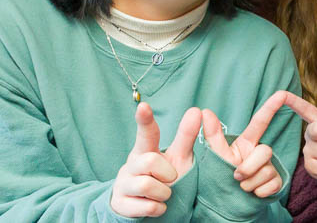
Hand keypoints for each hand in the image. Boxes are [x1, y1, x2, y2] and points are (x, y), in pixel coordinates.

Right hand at [110, 102, 199, 217]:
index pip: (146, 134)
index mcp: (145, 151)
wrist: (144, 207)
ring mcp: (123, 185)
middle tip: (170, 180)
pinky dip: (158, 208)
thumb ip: (186, 137)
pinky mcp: (120, 205)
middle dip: (166, 174)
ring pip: (146, 185)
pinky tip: (157, 206)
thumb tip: (196, 110)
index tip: (144, 107)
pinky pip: (146, 207)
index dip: (145, 121)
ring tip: (164, 194)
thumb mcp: (177, 158)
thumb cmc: (163, 178)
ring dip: (163, 193)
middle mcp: (130, 165)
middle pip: (149, 161)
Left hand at [202, 92, 287, 197]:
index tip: (282, 93)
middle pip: (265, 151)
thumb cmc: (218, 177)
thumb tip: (204, 110)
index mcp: (246, 143)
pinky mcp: (274, 184)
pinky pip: (271, 185)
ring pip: (267, 170)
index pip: (260, 122)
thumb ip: (211, 135)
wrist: (224, 203)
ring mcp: (268, 168)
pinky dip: (258, 192)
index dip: (271, 107)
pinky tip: (251, 193)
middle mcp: (260, 154)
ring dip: (250, 182)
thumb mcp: (214, 156)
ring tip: (241, 187)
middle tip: (235, 176)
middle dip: (249, 166)